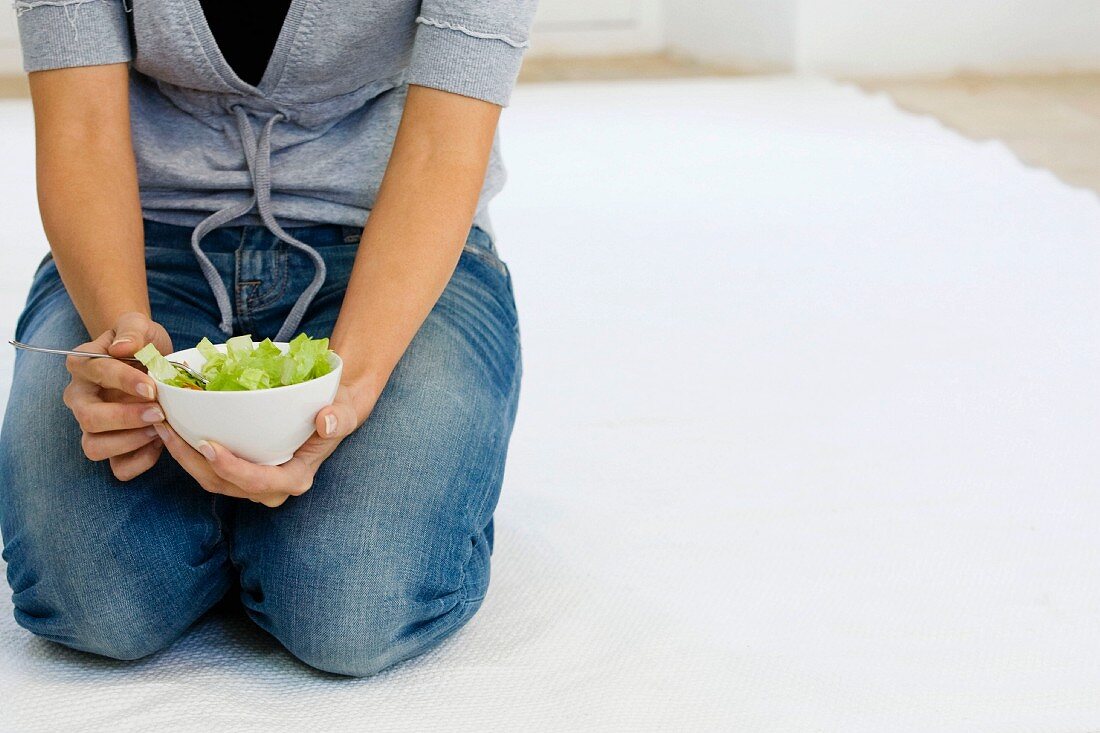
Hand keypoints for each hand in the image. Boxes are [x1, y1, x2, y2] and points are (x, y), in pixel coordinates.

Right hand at [63, 311, 173, 479]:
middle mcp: (80, 399)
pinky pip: (117, 468)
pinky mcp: (112, 447)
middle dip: (126, 418)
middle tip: (158, 412)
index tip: (152, 387)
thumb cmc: (142, 342)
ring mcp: (93, 426)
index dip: (125, 382)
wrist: (150, 360)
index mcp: (83, 365)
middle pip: (88, 418)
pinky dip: (139, 462)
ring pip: (94, 447)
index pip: (97, 374)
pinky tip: (159, 446)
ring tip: (159, 428)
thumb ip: (131, 331)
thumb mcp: (139, 325)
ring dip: (129, 442)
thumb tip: (121, 348)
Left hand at [154, 383, 375, 507]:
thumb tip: (325, 422)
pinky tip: (170, 427)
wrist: (329, 410)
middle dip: (191, 462)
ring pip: (209, 480)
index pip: (258, 482)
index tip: (208, 445)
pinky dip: (187, 451)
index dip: (231, 468)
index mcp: (295, 478)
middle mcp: (271, 488)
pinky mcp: (239, 471)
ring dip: (182, 456)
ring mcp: (252, 482)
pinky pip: (207, 470)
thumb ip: (339, 418)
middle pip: (224, 485)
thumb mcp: (344, 410)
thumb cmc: (335, 408)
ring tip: (161, 424)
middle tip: (168, 429)